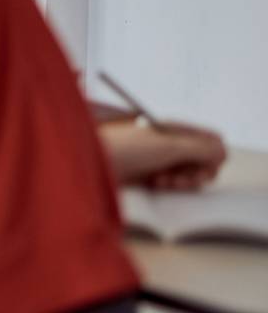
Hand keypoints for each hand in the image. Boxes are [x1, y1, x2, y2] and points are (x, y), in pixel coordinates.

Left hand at [100, 120, 226, 190]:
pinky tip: (154, 184)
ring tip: (162, 180)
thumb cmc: (124, 148)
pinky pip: (172, 182)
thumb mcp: (168, 146)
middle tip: (180, 178)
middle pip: (203, 159)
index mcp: (174, 127)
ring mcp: (160, 157)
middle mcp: (170, 140)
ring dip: (181, 180)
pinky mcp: (149, 173)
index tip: (203, 165)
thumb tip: (223, 152)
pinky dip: (168, 185)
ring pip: (188, 173)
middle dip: (196, 172)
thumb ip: (200, 149)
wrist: (89, 163)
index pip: (210, 140)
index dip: (213, 156)